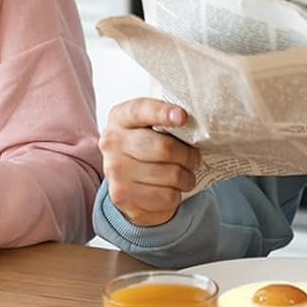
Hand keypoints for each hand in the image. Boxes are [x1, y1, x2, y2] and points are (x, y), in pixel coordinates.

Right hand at [99, 98, 199, 226]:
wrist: (128, 184)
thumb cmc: (147, 148)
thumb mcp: (150, 127)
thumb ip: (165, 121)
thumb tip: (194, 124)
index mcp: (120, 118)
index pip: (141, 110)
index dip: (163, 113)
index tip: (182, 117)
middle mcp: (112, 142)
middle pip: (163, 147)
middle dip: (188, 155)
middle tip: (194, 157)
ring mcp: (115, 171)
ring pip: (171, 175)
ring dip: (186, 178)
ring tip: (185, 176)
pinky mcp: (122, 196)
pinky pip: (166, 196)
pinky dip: (176, 195)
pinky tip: (171, 190)